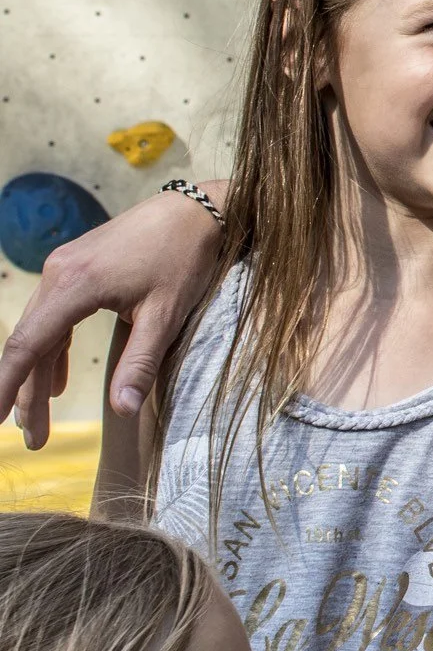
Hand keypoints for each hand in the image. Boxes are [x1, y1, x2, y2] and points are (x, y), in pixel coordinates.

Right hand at [1, 186, 221, 447]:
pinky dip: (53, 350)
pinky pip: (54, 315)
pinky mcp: (76, 266)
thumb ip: (140, 363)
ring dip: (39, 375)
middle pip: (30, 343)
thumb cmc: (184, 258)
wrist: (197, 210)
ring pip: (40, 331)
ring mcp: (64, 267)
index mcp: (74, 286)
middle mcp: (58, 273)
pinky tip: (57, 382)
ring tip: (39, 419)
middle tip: (34, 440)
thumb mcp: (166, 314)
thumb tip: (124, 411)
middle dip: (27, 394)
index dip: (7, 387)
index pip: (27, 346)